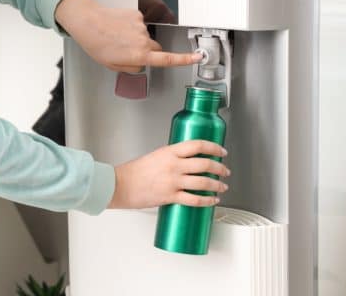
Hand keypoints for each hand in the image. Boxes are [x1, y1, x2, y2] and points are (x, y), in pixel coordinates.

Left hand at [55, 0, 201, 72]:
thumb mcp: (113, 65)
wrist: (88, 22)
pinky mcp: (137, 15)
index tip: (197, 58)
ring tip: (117, 37)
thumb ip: (132, 67)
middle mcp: (143, 40)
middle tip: (127, 51)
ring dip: (136, 38)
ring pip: (146, 37)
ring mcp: (141, 26)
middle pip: (156, 49)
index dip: (184, 60)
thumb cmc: (96, 44)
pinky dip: (131, 27)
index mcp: (139, 55)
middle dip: (147, 51)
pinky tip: (118, 27)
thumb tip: (141, 63)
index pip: (167, 59)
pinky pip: (139, 25)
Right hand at [108, 140, 229, 208]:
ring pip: (203, 182)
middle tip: (225, 171)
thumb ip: (172, 157)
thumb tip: (188, 162)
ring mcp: (173, 181)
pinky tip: (212, 200)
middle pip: (205, 164)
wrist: (121, 185)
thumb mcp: (156, 156)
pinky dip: (207, 200)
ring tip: (222, 186)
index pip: (198, 145)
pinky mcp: (170, 196)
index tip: (221, 151)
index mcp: (170, 151)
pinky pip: (195, 199)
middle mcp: (174, 165)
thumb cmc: (134, 171)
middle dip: (220, 168)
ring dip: (217, 185)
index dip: (214, 148)